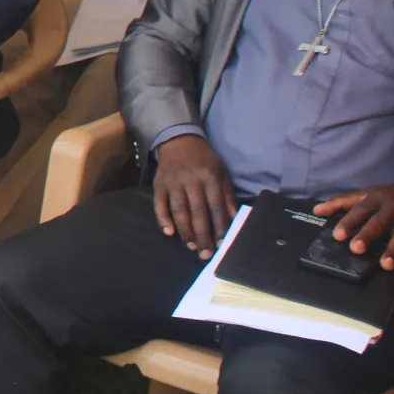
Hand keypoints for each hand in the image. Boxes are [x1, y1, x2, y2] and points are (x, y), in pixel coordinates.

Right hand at [153, 134, 237, 257]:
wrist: (179, 140)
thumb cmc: (204, 160)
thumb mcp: (222, 172)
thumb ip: (227, 195)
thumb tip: (234, 218)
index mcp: (210, 178)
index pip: (216, 207)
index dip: (219, 227)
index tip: (221, 244)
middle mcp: (191, 181)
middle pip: (198, 212)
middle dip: (202, 235)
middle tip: (205, 253)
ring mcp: (173, 182)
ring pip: (179, 210)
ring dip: (185, 230)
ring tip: (191, 246)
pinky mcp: (159, 184)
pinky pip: (159, 203)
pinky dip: (162, 218)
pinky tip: (168, 232)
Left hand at [317, 183, 393, 287]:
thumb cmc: (389, 196)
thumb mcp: (366, 193)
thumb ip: (341, 202)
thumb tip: (317, 211)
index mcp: (376, 199)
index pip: (360, 210)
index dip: (349, 222)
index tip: (338, 235)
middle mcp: (393, 210)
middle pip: (380, 222)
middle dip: (368, 235)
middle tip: (356, 248)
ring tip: (385, 265)